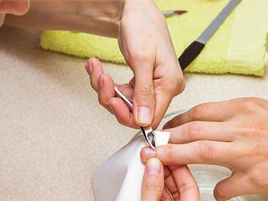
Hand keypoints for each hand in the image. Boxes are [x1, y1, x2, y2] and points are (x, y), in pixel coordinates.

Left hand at [86, 0, 184, 127]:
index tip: (112, 100)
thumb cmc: (142, 28)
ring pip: (125, 104)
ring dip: (106, 90)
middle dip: (113, 99)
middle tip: (102, 79)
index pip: (152, 118)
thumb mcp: (141, 59)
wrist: (136, 13)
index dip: (129, 115)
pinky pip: (123, 94)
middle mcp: (164, 89)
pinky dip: (107, 85)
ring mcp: (154, 87)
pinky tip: (98, 70)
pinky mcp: (143, 84)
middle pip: (135, 113)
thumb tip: (144, 120)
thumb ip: (143, 92)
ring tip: (97, 70)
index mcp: (170, 85)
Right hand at [101, 158, 203, 200]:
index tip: (171, 153)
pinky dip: (146, 193)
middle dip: (167, 173)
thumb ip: (150, 190)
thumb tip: (155, 167)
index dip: (180, 168)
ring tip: (148, 164)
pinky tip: (141, 181)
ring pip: (164, 198)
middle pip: (178, 192)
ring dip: (155, 182)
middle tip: (156, 156)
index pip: (190, 189)